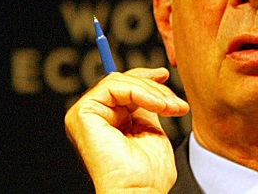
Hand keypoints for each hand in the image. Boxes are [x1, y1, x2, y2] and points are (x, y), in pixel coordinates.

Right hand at [65, 68, 189, 193]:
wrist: (139, 192)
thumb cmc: (148, 173)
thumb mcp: (151, 129)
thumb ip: (147, 107)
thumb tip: (155, 85)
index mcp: (107, 122)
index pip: (123, 87)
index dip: (145, 78)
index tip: (165, 75)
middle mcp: (93, 117)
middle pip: (122, 80)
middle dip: (154, 87)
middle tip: (175, 103)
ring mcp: (85, 115)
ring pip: (120, 81)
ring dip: (152, 91)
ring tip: (171, 108)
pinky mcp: (82, 114)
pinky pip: (113, 86)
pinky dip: (139, 92)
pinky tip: (158, 106)